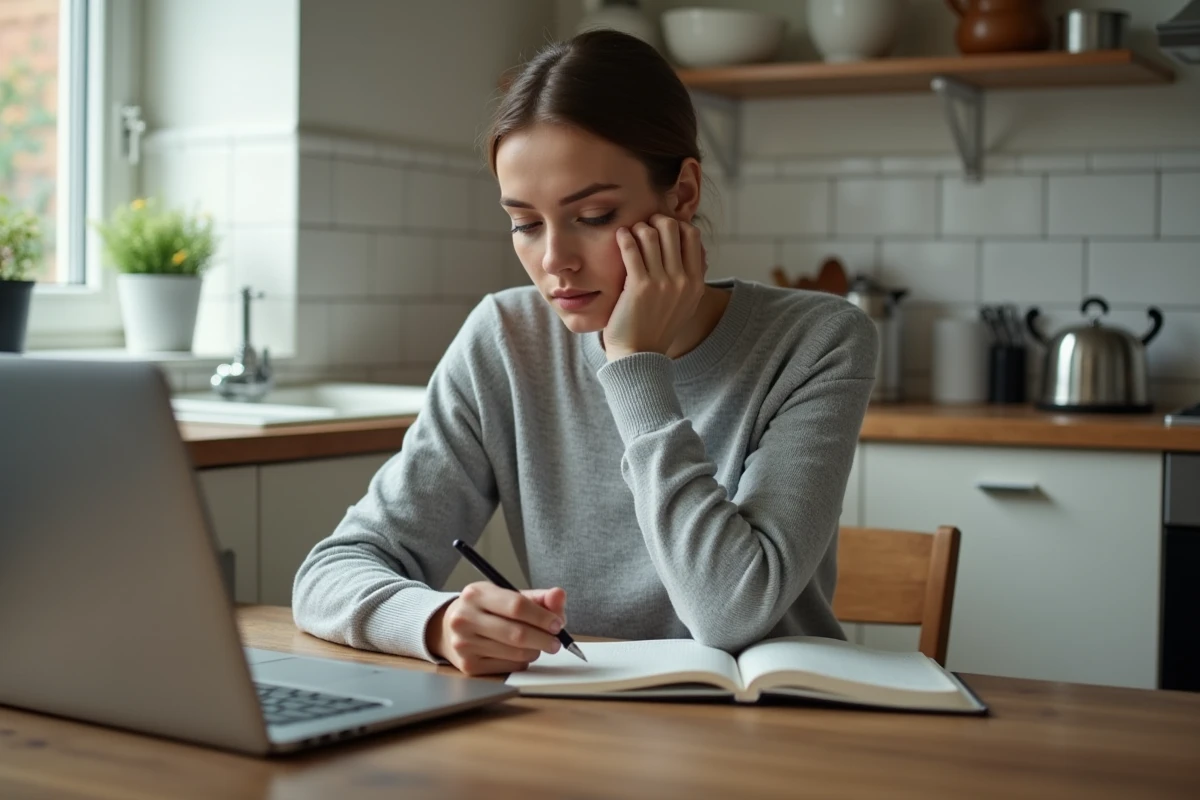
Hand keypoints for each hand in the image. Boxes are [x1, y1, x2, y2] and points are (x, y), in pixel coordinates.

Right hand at [426, 582, 566, 675]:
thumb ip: (537, 597)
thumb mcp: (507, 595)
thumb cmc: (485, 610)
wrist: (447, 628)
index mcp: (477, 594)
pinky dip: (522, 661)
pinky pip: (509, 667)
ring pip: (515, 653)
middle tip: (556, 641)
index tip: (558, 623)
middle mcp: (465, 618)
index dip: (542, 617)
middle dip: (544, 639)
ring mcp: (464, 644)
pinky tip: (519, 653)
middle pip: (517, 633)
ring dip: (534, 651)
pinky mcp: (468, 666)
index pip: (517, 606)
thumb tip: (559, 596)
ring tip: (538, 645)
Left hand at [603, 214, 705, 360]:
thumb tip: (695, 248)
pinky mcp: (639, 287)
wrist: (639, 356)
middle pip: (672, 229)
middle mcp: (682, 281)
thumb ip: (690, 277)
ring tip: (630, 233)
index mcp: (695, 283)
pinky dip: (624, 237)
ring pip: (651, 235)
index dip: (676, 224)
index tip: (662, 226)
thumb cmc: (657, 327)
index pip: (692, 235)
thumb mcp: (685, 303)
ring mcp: (661, 283)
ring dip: (638, 228)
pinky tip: (620, 236)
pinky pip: (631, 249)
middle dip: (656, 221)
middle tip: (644, 225)